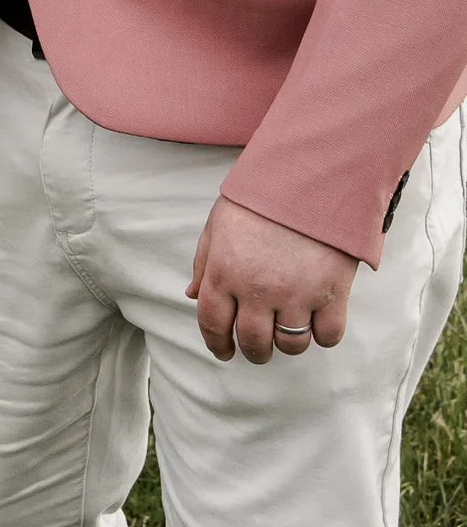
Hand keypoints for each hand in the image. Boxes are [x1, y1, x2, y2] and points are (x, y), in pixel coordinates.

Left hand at [187, 197, 355, 361]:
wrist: (312, 175)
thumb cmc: (262, 196)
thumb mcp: (220, 222)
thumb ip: (205, 262)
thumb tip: (194, 295)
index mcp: (224, 271)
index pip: (213, 324)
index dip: (216, 344)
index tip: (223, 351)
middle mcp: (256, 290)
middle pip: (253, 343)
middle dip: (254, 351)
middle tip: (259, 347)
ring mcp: (295, 294)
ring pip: (291, 345)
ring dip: (288, 344)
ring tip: (289, 330)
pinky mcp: (332, 293)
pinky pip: (328, 335)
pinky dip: (323, 335)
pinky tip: (318, 322)